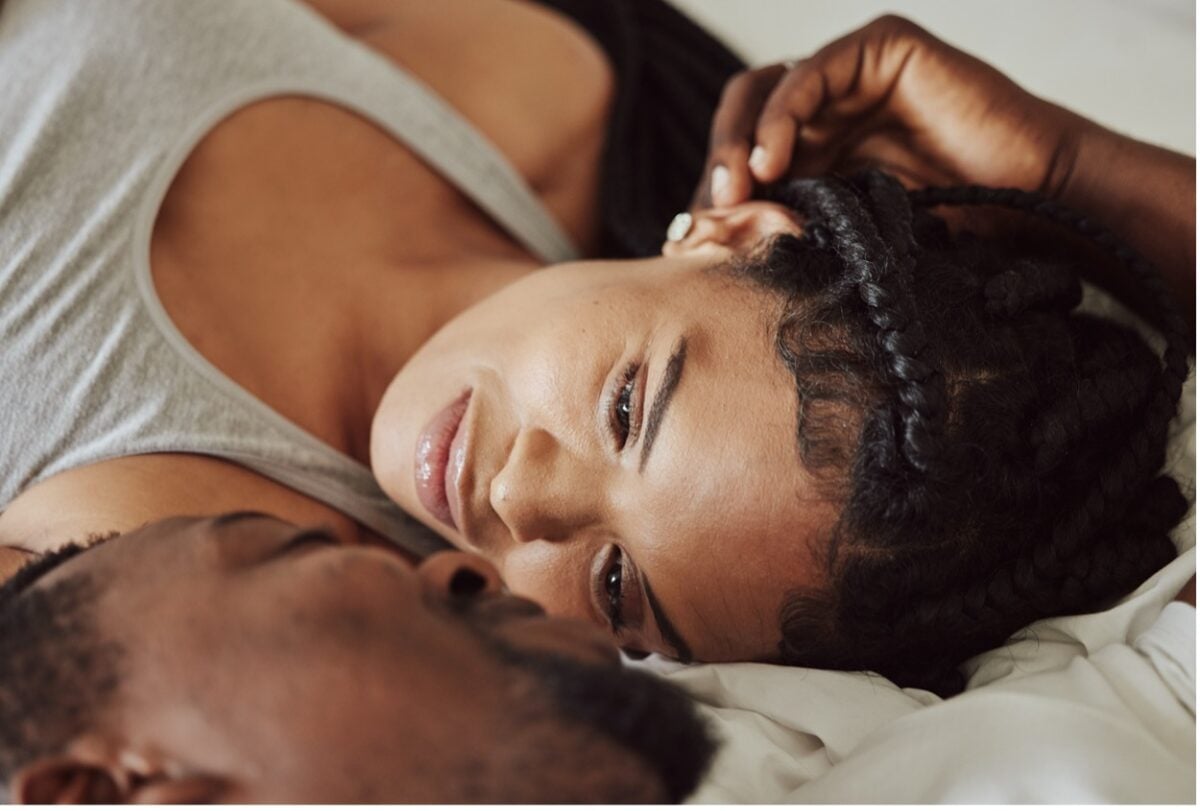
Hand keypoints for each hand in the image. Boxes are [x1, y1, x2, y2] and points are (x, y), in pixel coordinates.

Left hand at [694, 15, 1085, 207]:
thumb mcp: (846, 239)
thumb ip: (790, 229)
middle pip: (742, 120)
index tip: (697, 241)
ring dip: (737, 141)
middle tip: (711, 212)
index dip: (716, 193)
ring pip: (765, 92)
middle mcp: (830, 109)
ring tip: (735, 188)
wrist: (1036, 207)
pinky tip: (770, 160)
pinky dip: (781, 114)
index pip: (743, 157)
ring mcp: (854, 76)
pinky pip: (811, 73)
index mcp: (818, 150)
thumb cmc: (954, 233)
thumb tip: (710, 250)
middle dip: (717, 165)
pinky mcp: (883, 49)